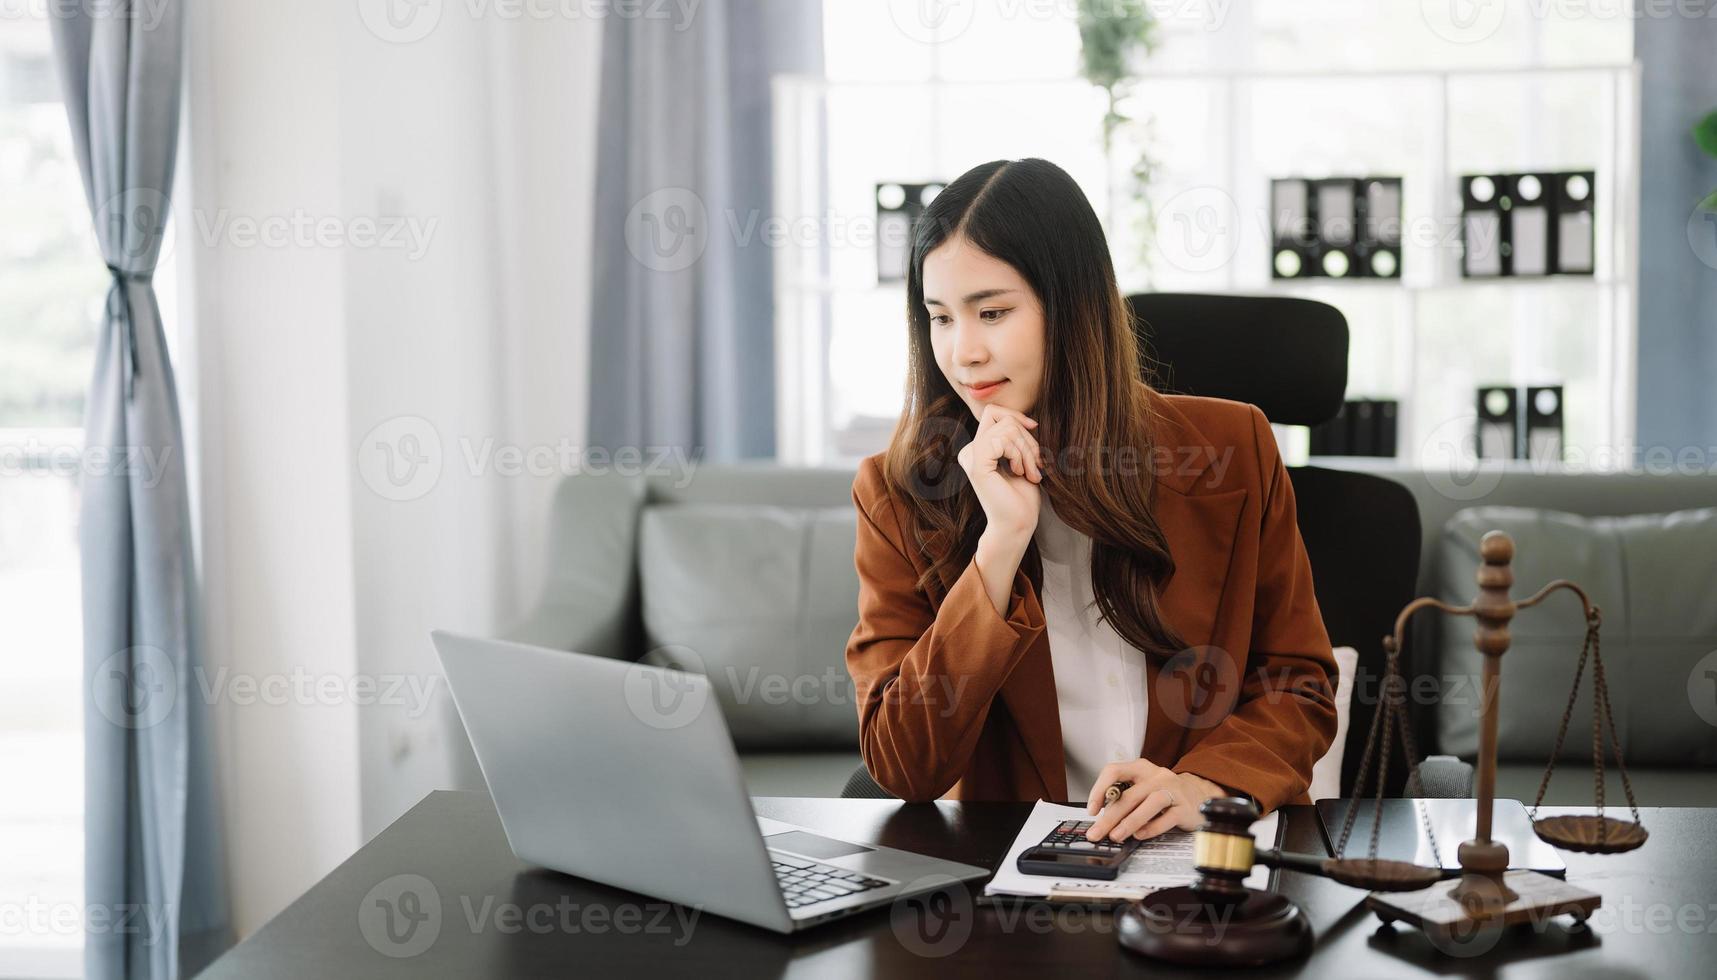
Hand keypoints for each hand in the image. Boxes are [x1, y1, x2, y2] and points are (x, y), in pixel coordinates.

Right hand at [955, 404, 1043, 539]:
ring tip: (1031, 473)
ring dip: (1027, 450)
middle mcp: (969, 451)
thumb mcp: (1021, 459)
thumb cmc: (1022, 498)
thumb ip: (1016, 438)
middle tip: (1037, 465)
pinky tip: (1020, 473)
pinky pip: (1002, 440)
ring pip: (1007, 429)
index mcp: (977, 449)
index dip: (1015, 416)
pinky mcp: (976, 464)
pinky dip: (1020, 455)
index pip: (993, 413)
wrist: (1017, 525)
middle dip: (1027, 438)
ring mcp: (970, 456)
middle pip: (1002, 418)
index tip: (1034, 428)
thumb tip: (1026, 420)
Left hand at [1082, 760, 1229, 842]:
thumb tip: (1102, 820)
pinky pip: (1168, 817)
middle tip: (1097, 832)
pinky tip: (1139, 835)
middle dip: (1110, 816)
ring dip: (1130, 821)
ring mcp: (1173, 790)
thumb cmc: (1165, 793)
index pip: (1114, 771)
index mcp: (1141, 768)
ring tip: (1116, 836)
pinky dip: (1151, 827)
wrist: (1199, 796)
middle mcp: (1157, 776)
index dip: (1099, 789)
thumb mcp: (1143, 789)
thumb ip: (1125, 799)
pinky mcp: (1185, 807)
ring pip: (1150, 803)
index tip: (1091, 809)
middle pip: (1130, 794)